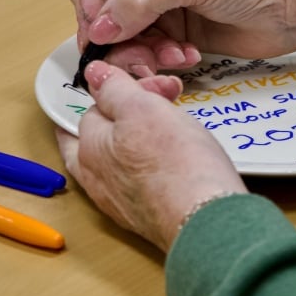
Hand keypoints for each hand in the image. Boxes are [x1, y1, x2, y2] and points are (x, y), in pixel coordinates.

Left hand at [56, 61, 247, 250]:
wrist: (206, 219)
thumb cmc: (177, 166)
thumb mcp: (142, 108)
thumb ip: (114, 90)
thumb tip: (94, 75)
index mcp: (89, 149)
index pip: (91, 110)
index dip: (120, 92)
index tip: (144, 86)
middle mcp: (98, 179)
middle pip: (104, 137)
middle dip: (131, 114)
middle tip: (164, 101)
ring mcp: (122, 201)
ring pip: (122, 160)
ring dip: (144, 139)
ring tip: (174, 128)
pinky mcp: (147, 215)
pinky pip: (142, 181)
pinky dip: (155, 165)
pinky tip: (176, 160)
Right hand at [58, 0, 295, 76]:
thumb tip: (99, 28)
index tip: (99, 27)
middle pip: (99, 8)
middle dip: (115, 35)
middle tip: (138, 53)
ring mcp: (160, 2)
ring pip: (120, 36)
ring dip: (140, 53)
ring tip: (171, 56)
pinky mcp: (175, 30)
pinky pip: (146, 52)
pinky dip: (159, 60)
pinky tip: (186, 57)